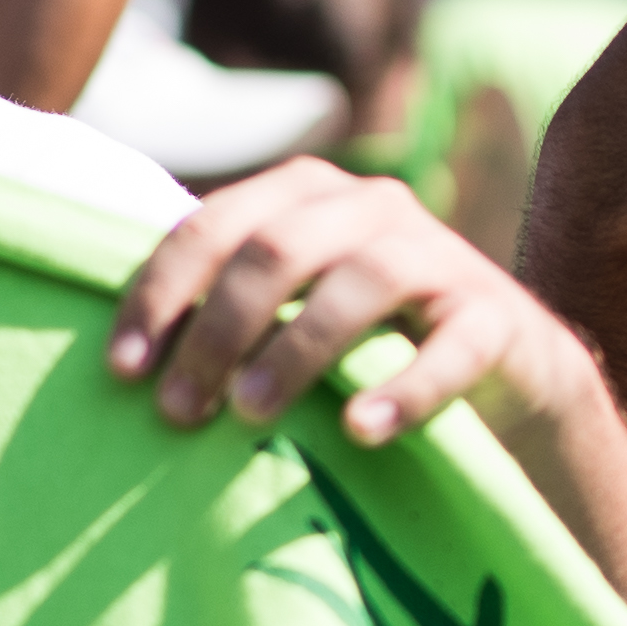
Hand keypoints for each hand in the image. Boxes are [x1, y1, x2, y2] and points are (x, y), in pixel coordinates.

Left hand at [116, 157, 605, 455]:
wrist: (508, 379)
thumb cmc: (370, 349)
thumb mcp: (292, 310)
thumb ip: (225, 305)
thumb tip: (118, 358)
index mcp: (310, 193)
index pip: (217, 225)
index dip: (161, 293)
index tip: (123, 369)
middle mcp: (375, 208)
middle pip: (277, 251)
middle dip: (216, 330)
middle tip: (179, 410)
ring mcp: (443, 257)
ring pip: (359, 285)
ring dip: (292, 352)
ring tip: (247, 416)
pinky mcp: (498, 319)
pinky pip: (452, 348)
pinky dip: (404, 389)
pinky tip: (360, 432)